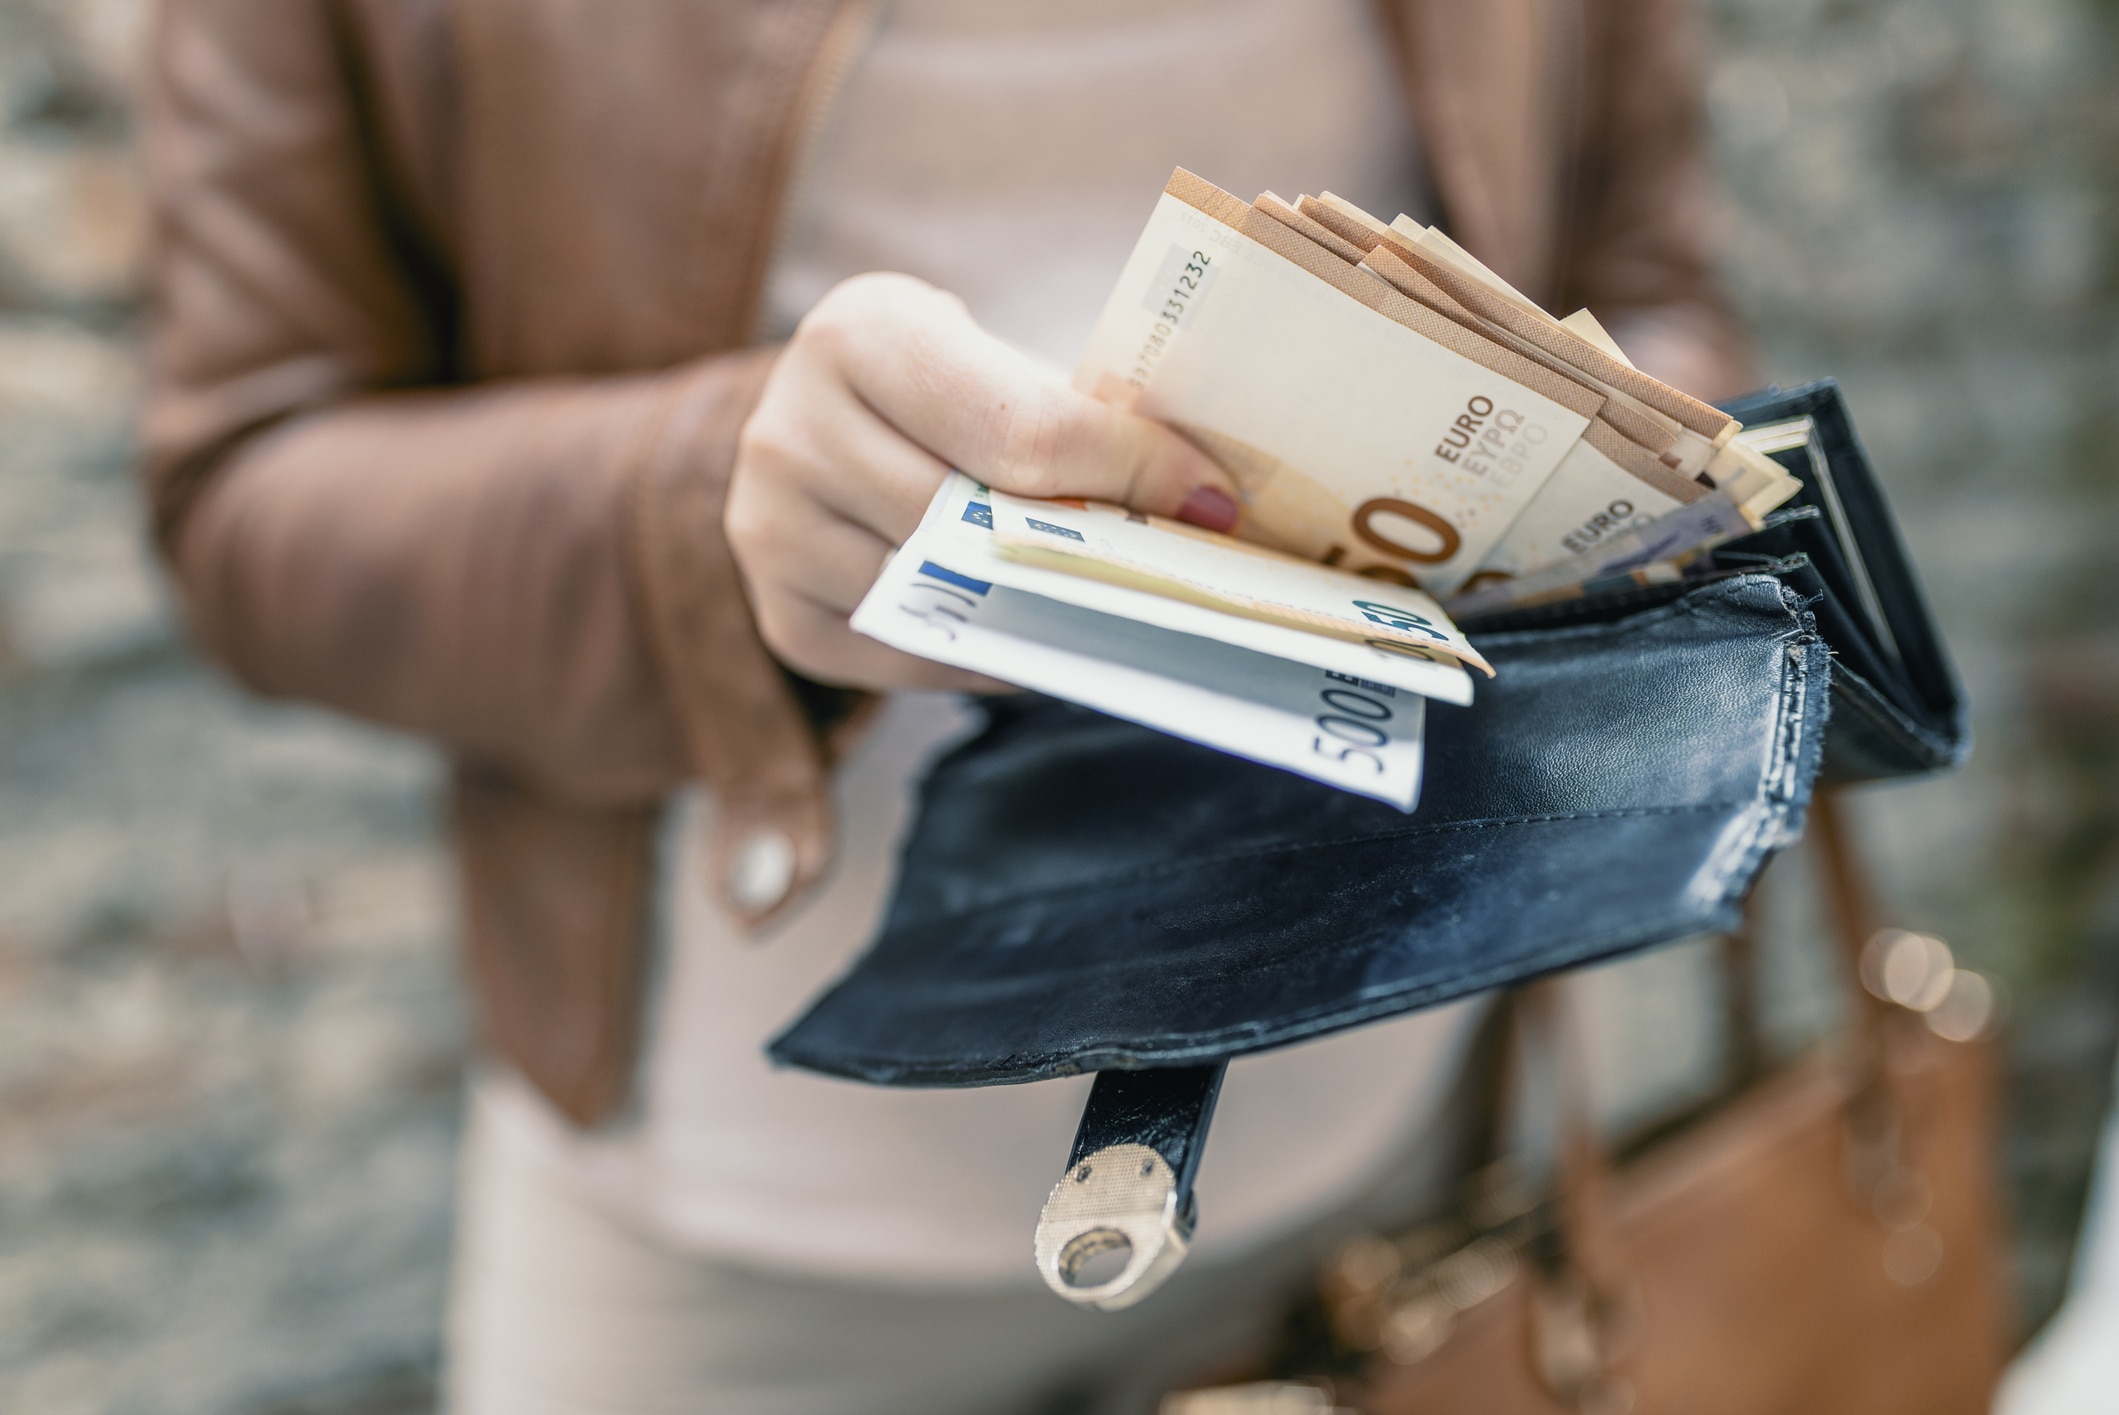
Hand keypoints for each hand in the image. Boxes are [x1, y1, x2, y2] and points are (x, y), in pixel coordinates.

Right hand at [725, 273, 1237, 692]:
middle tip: (1184, 567)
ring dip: (1046, 609)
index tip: (1211, 499)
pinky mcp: (784, 616)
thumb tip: (1210, 503)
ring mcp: (771, 531)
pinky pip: (913, 656)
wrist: (827, 428)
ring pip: (945, 596)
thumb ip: (1080, 419)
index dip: (1128, 468)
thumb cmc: (946, 396)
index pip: (1019, 426)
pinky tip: (1036, 632)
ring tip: (1122, 602)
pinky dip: (987, 653)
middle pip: (977, 521)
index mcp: (860, 333)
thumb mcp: (996, 365)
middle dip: (1096, 546)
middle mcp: (790, 428)